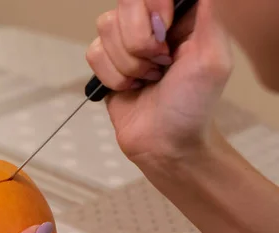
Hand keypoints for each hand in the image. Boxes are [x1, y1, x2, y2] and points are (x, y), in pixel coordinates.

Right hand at [86, 0, 232, 161]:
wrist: (165, 143)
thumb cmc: (192, 106)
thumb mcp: (213, 60)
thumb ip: (209, 18)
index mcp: (181, 16)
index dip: (152, 11)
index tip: (166, 37)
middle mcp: (152, 24)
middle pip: (125, 5)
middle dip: (138, 43)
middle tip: (159, 65)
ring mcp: (127, 43)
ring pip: (105, 28)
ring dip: (127, 63)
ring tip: (147, 80)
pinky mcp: (107, 64)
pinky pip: (93, 53)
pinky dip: (112, 76)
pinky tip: (130, 87)